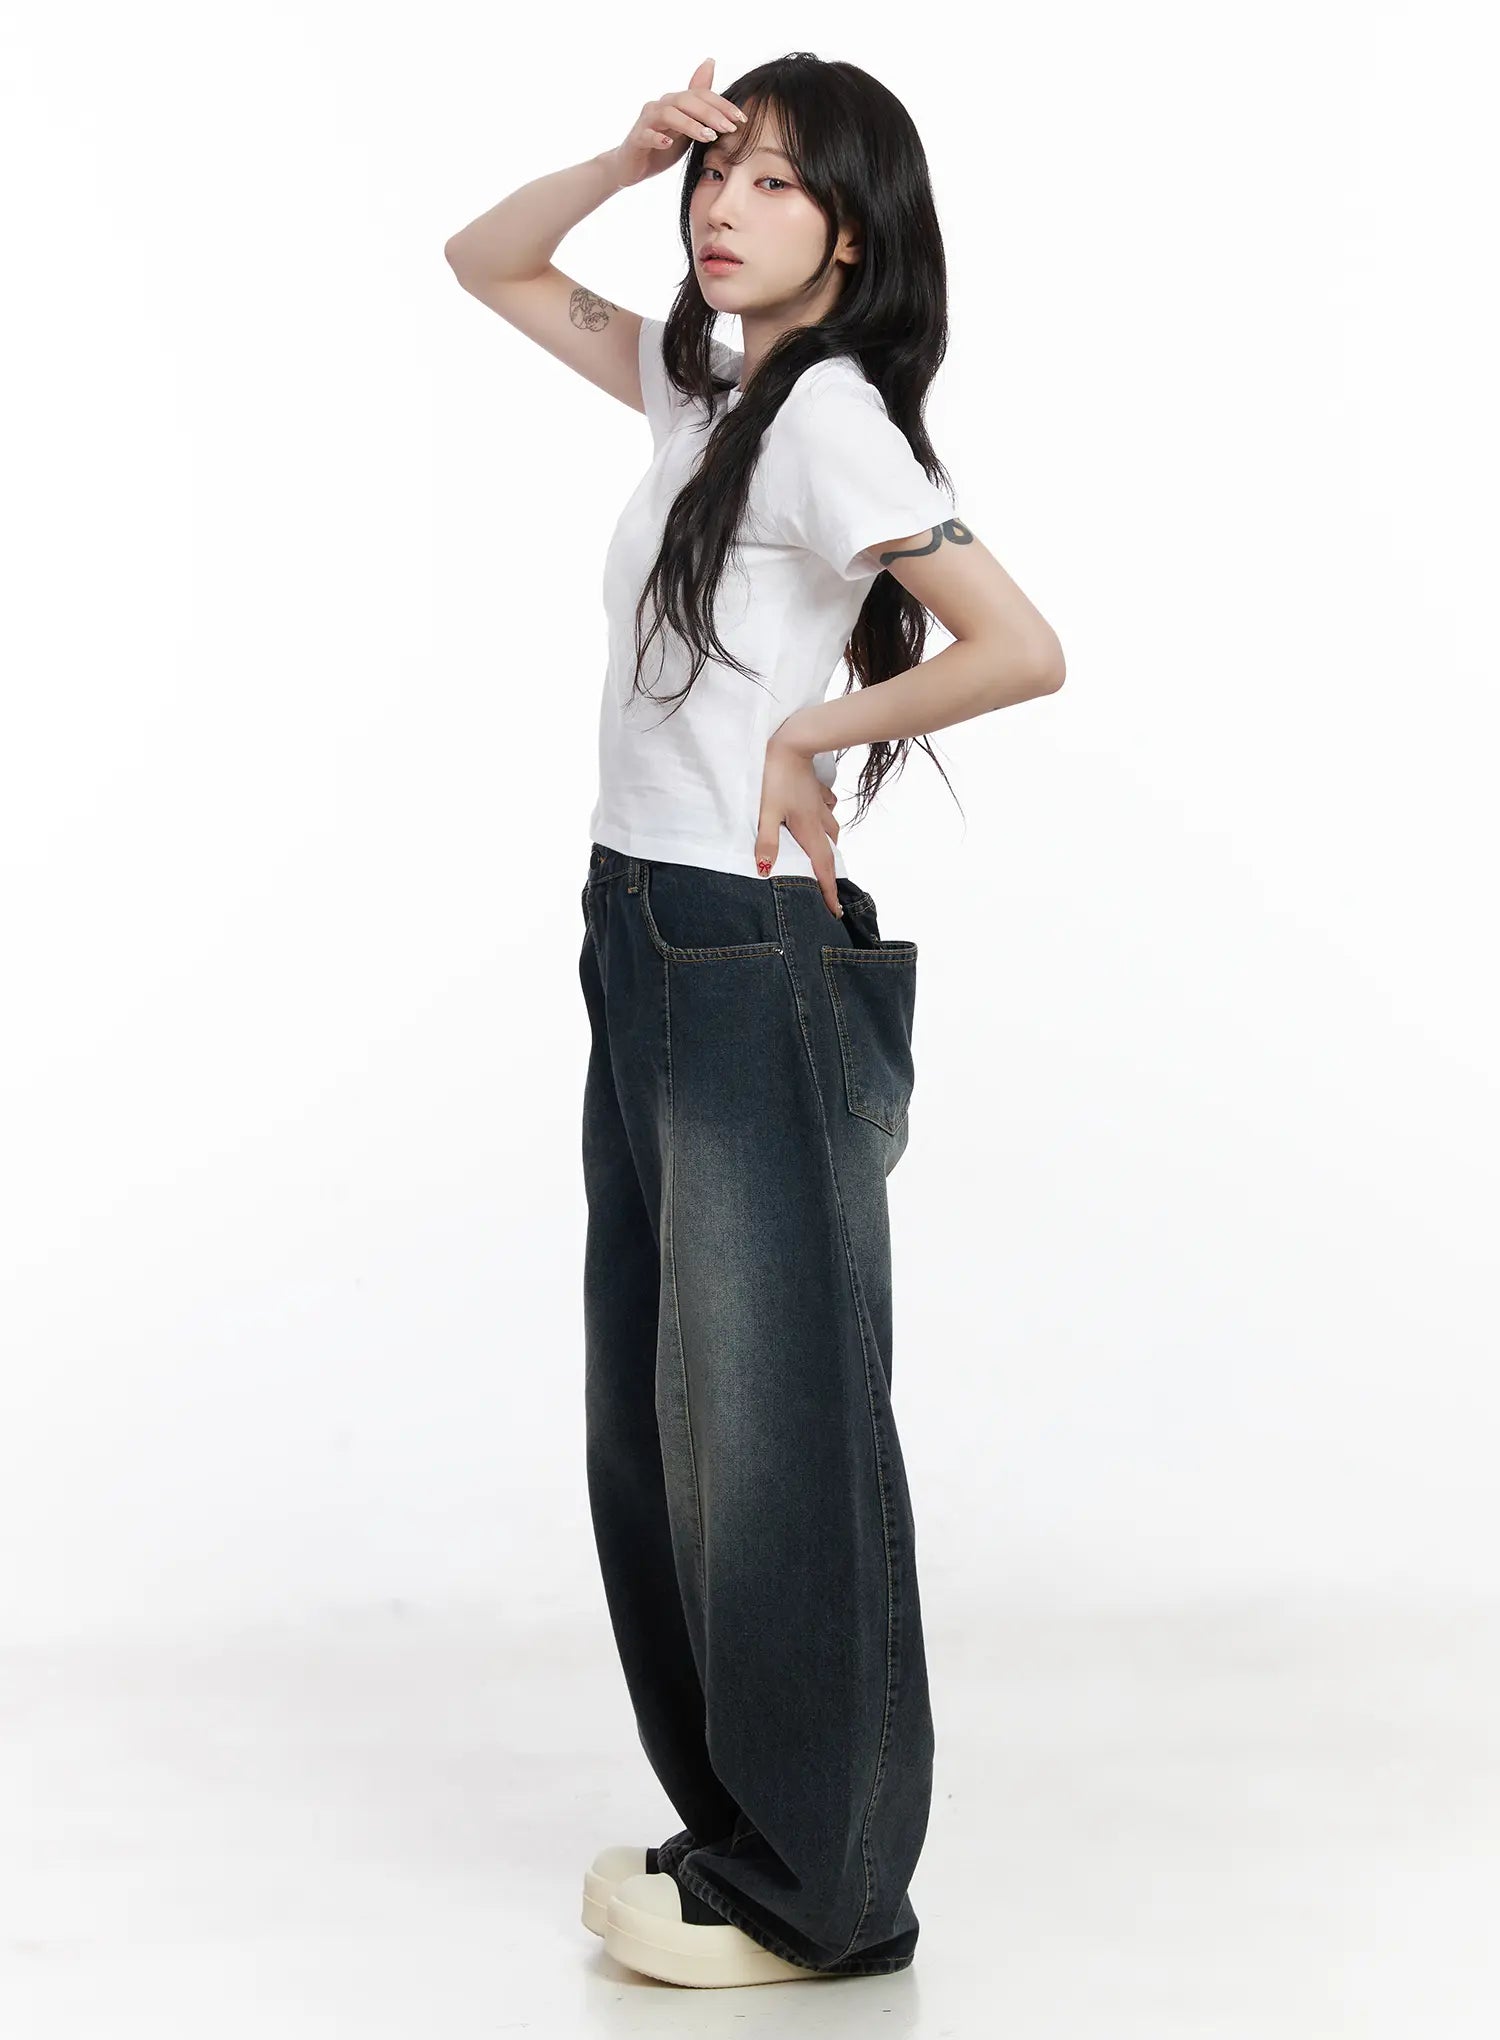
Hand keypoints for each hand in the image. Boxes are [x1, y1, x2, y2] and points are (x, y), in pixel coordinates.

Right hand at [604, 58, 746, 190]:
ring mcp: (647, 121)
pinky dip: (657, 138)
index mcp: (675, 102)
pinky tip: (668, 144)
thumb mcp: (686, 126)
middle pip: (687, 101)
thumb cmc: (661, 144)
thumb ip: (699, 104)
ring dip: (690, 124)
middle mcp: (660, 105)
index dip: (722, 104)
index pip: (701, 95)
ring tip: (709, 137)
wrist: (631, 165)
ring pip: (669, 115)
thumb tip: (710, 63)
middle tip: (730, 128)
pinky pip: (646, 135)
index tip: (742, 118)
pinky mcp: (636, 139)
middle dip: (711, 113)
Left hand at [755, 724, 843, 917]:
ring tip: (822, 852)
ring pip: (830, 828)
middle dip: (829, 870)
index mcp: (808, 829)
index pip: (821, 867)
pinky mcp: (816, 788)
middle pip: (829, 851)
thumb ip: (766, 842)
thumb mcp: (766, 812)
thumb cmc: (775, 777)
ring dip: (828, 843)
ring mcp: (819, 802)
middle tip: (826, 885)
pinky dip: (826, 814)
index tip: (835, 911)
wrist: (791, 741)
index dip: (827, 891)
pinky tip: (820, 812)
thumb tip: (764, 870)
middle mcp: (818, 819)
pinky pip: (827, 806)